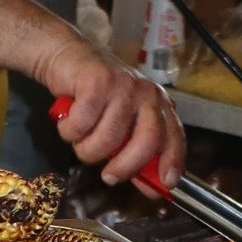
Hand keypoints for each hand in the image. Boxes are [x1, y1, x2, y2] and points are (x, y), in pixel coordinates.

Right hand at [36, 38, 184, 191]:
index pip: (174, 136)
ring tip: (79, 139)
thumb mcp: (121, 120)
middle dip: (126, 166)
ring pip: (107, 139)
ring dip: (86, 149)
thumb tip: (149, 186)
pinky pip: (81, 125)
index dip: (172, 162)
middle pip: (146, 141)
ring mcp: (123, 87)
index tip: (165, 184)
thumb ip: (134, 148)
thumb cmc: (95, 94)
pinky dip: (69, 131)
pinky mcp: (97, 83)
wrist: (67, 55)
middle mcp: (146, 93)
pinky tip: (68, 121)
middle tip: (109, 176)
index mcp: (158, 103)